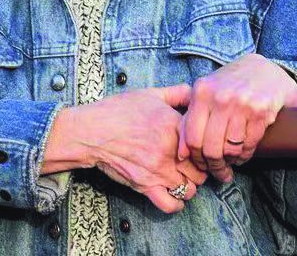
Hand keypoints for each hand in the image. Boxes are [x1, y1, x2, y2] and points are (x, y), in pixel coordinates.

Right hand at [43, 84, 206, 212]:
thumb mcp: (149, 94)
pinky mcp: (145, 186)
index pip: (205, 143)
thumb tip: (195, 93)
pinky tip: (173, 193)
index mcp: (174, 125)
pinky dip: (176, 203)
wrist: (91, 131)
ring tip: (182, 177)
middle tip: (192, 165)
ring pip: (191, 189)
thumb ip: (177, 92)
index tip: (200, 148)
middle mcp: (170, 150)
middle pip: (201, 170)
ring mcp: (159, 171)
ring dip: (189, 185)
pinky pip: (171, 205)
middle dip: (199, 168)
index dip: (205, 146)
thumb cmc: (118, 110)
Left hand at [178, 54, 296, 182]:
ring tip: (230, 162)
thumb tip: (181, 153)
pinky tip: (241, 155)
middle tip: (217, 172)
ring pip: (230, 149)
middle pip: (211, 147)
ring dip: (230, 162)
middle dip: (213, 166)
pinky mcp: (261, 112)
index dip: (195, 157)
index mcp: (201, 91)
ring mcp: (242, 105)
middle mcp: (220, 98)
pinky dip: (244, 156)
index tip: (200, 165)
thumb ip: (190, 118)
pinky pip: (249, 145)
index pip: (192, 136)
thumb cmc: (228, 84)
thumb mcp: (205, 93)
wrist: (264, 70)